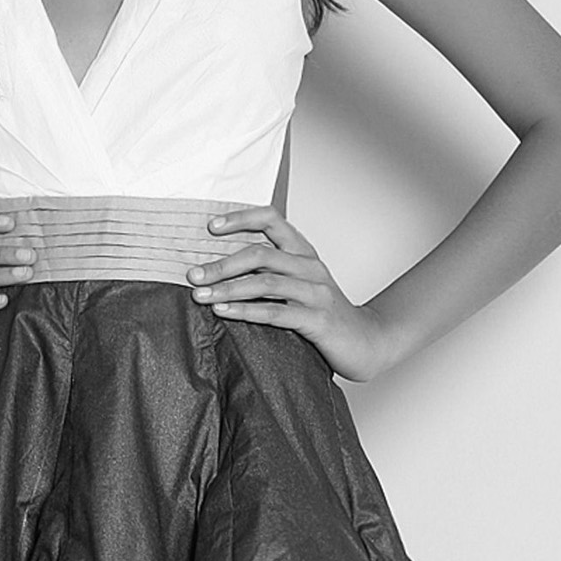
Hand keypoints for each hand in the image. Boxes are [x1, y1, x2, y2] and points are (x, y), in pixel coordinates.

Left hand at [186, 205, 394, 382]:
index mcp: (304, 252)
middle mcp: (310, 267)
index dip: (241, 218)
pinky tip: (223, 311)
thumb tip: (219, 266)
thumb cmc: (324, 312)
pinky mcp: (317, 320)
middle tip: (193, 274)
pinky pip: (275, 312)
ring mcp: (316, 293)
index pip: (272, 219)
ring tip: (200, 295)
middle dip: (221, 264)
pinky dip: (245, 311)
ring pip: (265, 283)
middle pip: (261, 254)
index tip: (211, 226)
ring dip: (227, 288)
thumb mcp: (299, 283)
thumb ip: (270, 271)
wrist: (366, 342)